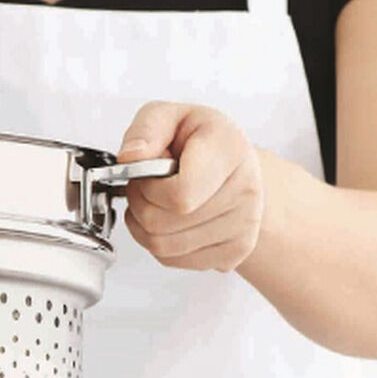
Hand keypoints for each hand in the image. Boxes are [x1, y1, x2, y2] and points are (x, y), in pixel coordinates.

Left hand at [118, 103, 264, 272]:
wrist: (233, 165)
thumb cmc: (201, 142)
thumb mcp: (170, 117)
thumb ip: (146, 129)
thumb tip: (131, 157)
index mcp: (230, 151)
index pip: (180, 196)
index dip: (149, 189)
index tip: (147, 174)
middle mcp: (245, 190)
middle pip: (163, 225)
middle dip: (140, 206)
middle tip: (146, 187)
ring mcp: (243, 226)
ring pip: (163, 248)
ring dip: (144, 227)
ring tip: (156, 202)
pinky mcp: (235, 252)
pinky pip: (173, 261)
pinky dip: (159, 245)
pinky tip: (169, 221)